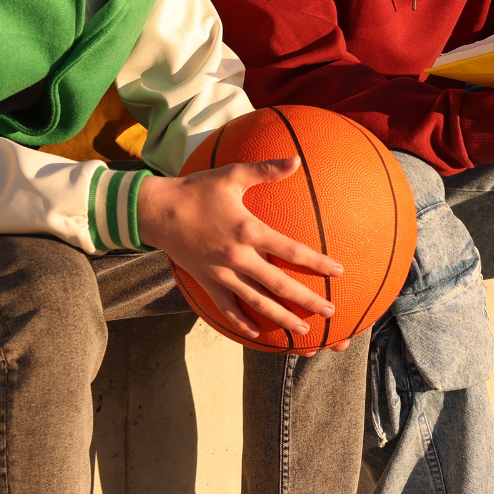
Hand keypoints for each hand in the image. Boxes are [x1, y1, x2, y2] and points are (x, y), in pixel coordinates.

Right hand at [139, 161, 341, 347]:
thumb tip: (297, 159)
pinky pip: (227, 308)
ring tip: (303, 330)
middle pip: (279, 285)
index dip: (317, 262)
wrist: (156, 211)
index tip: (338, 270)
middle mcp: (237, 257)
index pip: (291, 250)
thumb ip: (266, 170)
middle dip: (307, 299)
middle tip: (330, 309)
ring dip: (282, 318)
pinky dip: (242, 322)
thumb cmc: (196, 189)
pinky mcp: (206, 282)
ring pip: (257, 303)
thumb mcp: (232, 175)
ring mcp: (221, 274)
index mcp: (248, 230)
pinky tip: (257, 334)